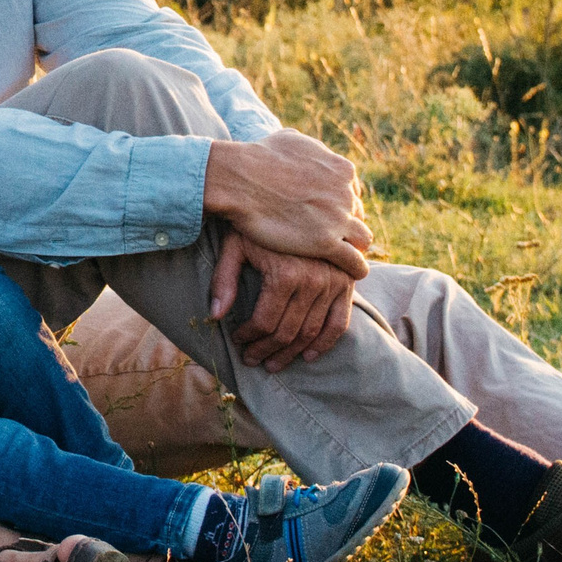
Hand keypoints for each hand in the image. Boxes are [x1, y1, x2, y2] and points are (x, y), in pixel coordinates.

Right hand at [202, 130, 371, 278]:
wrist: (240, 178)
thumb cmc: (257, 157)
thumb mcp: (291, 139)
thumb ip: (311, 148)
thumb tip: (313, 150)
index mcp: (341, 170)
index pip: (353, 194)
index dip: (340, 206)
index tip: (327, 215)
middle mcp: (345, 193)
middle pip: (357, 216)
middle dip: (346, 225)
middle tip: (329, 236)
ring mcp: (338, 219)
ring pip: (363, 239)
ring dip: (354, 247)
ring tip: (342, 258)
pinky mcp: (327, 243)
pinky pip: (355, 262)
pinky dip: (355, 268)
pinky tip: (349, 273)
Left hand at [211, 234, 356, 370]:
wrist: (297, 197)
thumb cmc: (258, 221)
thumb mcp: (235, 244)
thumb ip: (223, 279)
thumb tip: (215, 316)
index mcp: (285, 274)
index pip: (264, 322)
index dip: (248, 337)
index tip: (237, 341)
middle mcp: (314, 281)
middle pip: (287, 332)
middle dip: (266, 350)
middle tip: (252, 359)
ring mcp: (334, 283)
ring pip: (310, 333)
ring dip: (291, 354)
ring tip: (273, 363)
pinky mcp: (346, 284)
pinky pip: (338, 323)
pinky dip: (325, 343)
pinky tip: (309, 355)